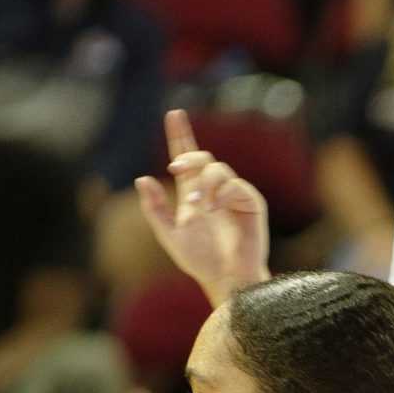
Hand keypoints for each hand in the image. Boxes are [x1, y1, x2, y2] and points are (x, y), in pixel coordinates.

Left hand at [133, 107, 271, 305]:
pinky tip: (215, 208)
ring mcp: (234, 194)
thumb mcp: (169, 234)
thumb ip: (154, 208)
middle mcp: (215, 190)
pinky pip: (236, 185)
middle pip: (203, 157)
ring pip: (218, 169)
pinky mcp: (251, 203)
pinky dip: (222, 193)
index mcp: (194, 193)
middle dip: (187, 158)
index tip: (174, 114)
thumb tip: (142, 179)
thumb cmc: (200, 260)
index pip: (187, 157)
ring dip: (203, 183)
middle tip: (175, 169)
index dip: (180, 135)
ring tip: (199, 207)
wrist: (226, 278)